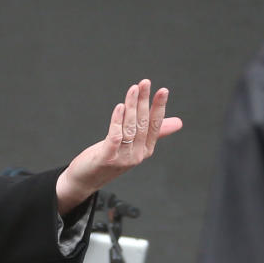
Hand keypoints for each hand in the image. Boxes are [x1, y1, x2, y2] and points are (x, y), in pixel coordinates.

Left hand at [56, 79, 182, 213]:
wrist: (85, 180)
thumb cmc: (109, 158)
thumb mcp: (133, 145)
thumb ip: (153, 133)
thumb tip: (178, 122)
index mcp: (145, 149)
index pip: (155, 126)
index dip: (159, 108)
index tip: (163, 90)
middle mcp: (137, 154)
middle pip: (143, 123)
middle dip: (144, 101)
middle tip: (145, 83)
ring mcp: (123, 157)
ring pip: (130, 128)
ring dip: (132, 106)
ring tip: (133, 89)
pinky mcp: (107, 158)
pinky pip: (115, 137)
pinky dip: (118, 121)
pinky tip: (120, 106)